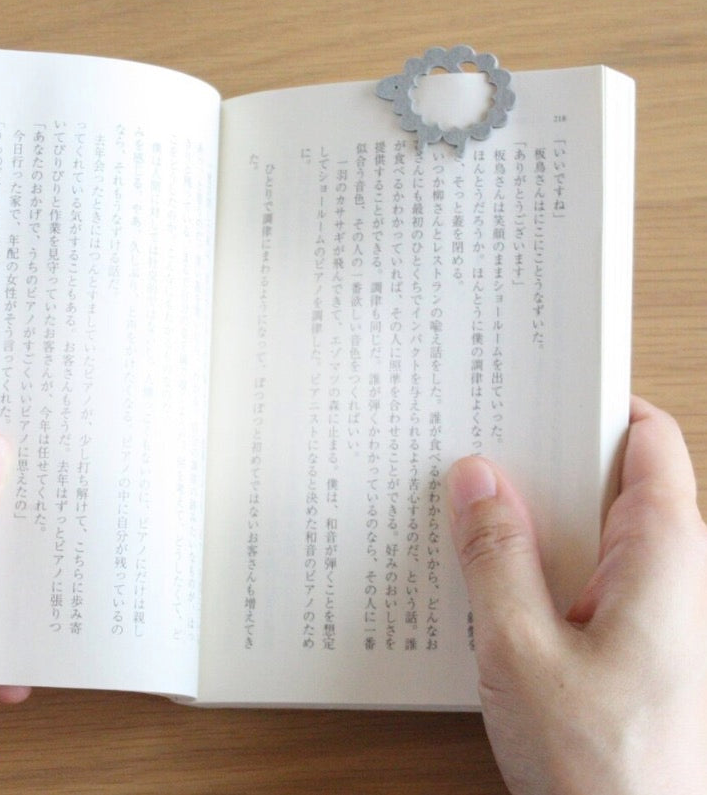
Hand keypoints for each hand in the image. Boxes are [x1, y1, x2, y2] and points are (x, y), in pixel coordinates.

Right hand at [448, 397, 706, 794]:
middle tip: (475, 440)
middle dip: (546, 456)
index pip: (648, 439)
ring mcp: (655, 611)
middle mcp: (673, 574)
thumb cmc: (606, 772)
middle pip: (613, 478)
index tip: (532, 384)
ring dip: (535, 514)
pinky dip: (540, 561)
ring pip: (593, 529)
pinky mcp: (633, 644)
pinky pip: (585, 575)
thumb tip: (476, 477)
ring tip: (466, 503)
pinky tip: (485, 575)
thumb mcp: (523, 652)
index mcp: (667, 555)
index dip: (594, 401)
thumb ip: (497, 556)